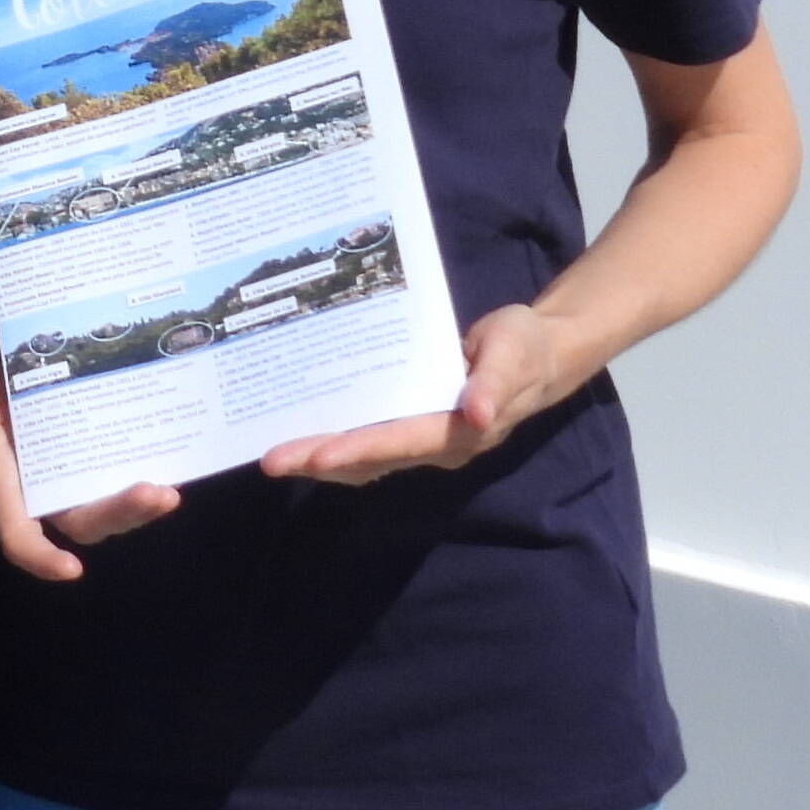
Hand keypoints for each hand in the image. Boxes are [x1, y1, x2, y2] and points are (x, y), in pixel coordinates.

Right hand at [0, 338, 182, 580]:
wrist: (3, 334)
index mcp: (9, 481)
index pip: (21, 534)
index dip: (43, 558)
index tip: (72, 569)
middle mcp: (47, 483)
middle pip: (82, 522)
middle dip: (118, 517)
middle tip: (156, 496)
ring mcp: (77, 464)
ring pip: (110, 504)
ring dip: (140, 506)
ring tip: (168, 492)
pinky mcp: (100, 442)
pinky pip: (126, 471)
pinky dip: (150, 476)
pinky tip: (177, 468)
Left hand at [257, 302, 599, 488]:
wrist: (539, 353)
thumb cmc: (524, 348)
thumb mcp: (514, 353)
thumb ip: (495, 383)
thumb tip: (478, 415)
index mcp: (458, 431)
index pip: (400, 443)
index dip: (358, 450)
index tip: (317, 457)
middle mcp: (435, 445)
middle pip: (371, 459)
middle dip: (320, 461)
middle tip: (270, 462)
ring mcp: (422, 439)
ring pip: (364, 458)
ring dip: (320, 459)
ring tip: (274, 456)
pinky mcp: (413, 426)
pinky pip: (369, 441)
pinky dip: (335, 443)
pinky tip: (303, 434)